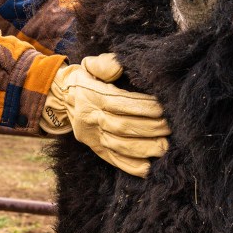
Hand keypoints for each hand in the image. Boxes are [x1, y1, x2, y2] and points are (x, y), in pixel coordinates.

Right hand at [40, 53, 169, 176]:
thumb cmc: (86, 79)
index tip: (162, 108)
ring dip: (144, 148)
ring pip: (119, 146)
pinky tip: (148, 168)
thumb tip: (119, 68)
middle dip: (149, 128)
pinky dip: (131, 166)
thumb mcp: (90, 65)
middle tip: (170, 127)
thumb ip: (105, 64)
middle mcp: (91, 119)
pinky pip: (113, 160)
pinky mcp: (95, 149)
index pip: (119, 103)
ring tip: (164, 147)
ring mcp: (93, 137)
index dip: (142, 107)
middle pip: (122, 127)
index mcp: (92, 97)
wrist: (62, 98)